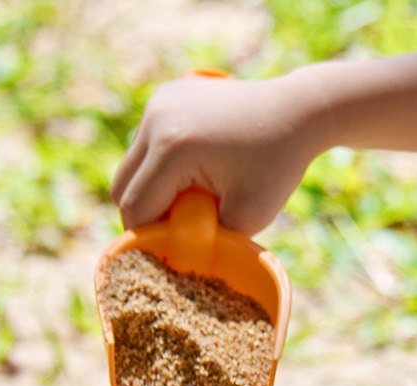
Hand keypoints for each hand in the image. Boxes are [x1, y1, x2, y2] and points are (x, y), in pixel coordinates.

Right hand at [109, 72, 329, 236]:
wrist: (295, 110)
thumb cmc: (277, 166)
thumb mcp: (246, 219)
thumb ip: (203, 241)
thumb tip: (171, 256)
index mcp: (171, 148)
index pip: (135, 210)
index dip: (149, 239)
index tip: (173, 250)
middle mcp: (156, 119)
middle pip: (121, 188)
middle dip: (144, 216)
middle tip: (178, 229)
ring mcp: (158, 103)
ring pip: (129, 168)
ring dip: (150, 191)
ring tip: (189, 199)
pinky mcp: (164, 97)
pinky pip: (145, 146)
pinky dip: (159, 167)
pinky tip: (192, 172)